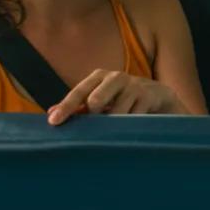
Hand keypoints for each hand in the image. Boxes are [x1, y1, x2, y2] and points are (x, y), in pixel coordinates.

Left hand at [47, 69, 184, 125]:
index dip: (65, 107)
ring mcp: (134, 86)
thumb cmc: (122, 98)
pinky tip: (128, 131)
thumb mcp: (101, 99)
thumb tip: (50, 113)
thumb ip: (78, 106)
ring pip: (115, 114)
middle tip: (94, 128)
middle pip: (95, 100)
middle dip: (93, 117)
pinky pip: (133, 118)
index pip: (78, 92)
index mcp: (99, 77)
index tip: (53, 122)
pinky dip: (128, 128)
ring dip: (112, 127)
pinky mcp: (149, 96)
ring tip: (114, 133)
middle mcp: (116, 77)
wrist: (159, 96)